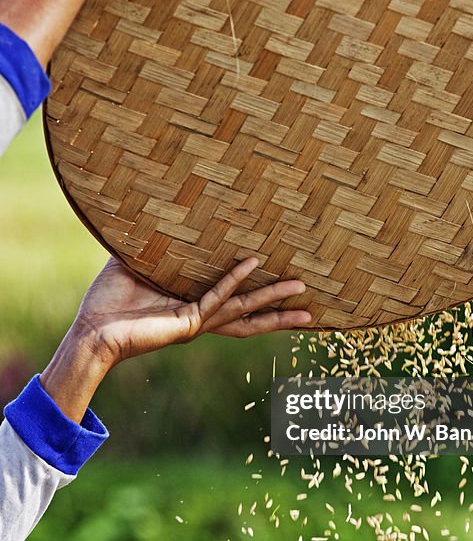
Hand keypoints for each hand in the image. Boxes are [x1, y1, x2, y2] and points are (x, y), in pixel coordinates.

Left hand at [40, 257, 310, 422]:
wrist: (92, 331)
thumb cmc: (109, 301)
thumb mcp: (136, 263)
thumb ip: (153, 243)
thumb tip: (155, 209)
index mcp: (194, 308)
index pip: (235, 303)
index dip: (261, 297)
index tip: (285, 283)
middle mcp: (201, 318)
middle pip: (251, 315)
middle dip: (281, 309)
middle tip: (312, 300)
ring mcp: (197, 322)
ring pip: (245, 310)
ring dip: (274, 299)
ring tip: (302, 289)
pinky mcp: (187, 322)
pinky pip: (217, 297)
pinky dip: (235, 280)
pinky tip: (253, 264)